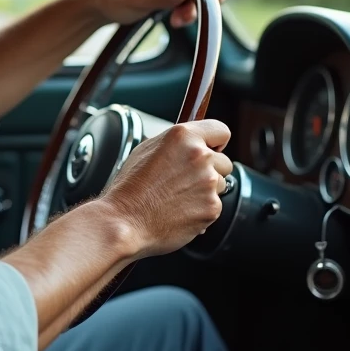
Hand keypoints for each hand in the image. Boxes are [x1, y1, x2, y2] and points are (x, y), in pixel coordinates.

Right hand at [100, 119, 233, 258]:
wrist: (125, 220)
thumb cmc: (130, 187)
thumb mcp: (146, 150)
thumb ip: (175, 144)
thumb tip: (189, 145)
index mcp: (183, 136)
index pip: (221, 131)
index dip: (216, 142)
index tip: (213, 149)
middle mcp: (200, 156)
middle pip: (224, 161)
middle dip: (210, 170)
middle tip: (186, 181)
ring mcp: (208, 182)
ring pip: (220, 185)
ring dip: (206, 191)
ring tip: (178, 197)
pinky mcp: (212, 207)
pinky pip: (214, 206)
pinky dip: (201, 209)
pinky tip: (179, 210)